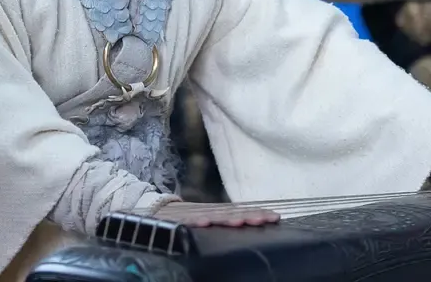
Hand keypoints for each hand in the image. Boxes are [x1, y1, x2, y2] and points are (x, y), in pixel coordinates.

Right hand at [153, 201, 279, 226]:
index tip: (275, 217)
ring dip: (227, 219)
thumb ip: (223, 219)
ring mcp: (193, 214)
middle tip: (265, 219)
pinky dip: (195, 221)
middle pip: (231, 213)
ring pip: (213, 216)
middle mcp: (208, 211)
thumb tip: (247, 223)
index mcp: (216, 212)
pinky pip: (186, 221)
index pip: (240, 211)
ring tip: (240, 222)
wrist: (155, 207)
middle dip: (249, 216)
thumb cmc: (184, 216)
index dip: (256, 213)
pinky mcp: (178, 219)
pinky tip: (205, 224)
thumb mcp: (205, 216)